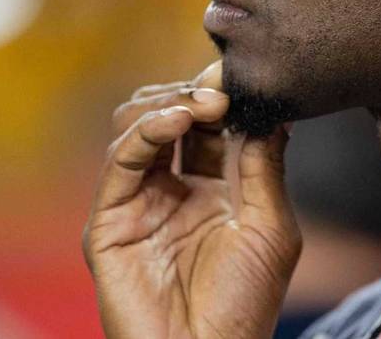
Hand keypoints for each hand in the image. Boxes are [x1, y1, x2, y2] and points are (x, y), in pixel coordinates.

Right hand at [83, 61, 300, 338]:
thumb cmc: (244, 305)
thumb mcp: (270, 225)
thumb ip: (264, 165)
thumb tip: (272, 108)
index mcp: (208, 192)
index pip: (206, 126)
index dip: (220, 97)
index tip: (241, 74)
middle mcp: (168, 192)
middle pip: (167, 117)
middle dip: (194, 93)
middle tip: (223, 87)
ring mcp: (135, 204)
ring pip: (135, 127)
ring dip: (170, 103)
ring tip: (205, 103)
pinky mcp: (108, 221)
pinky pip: (120, 161)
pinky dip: (146, 130)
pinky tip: (178, 119)